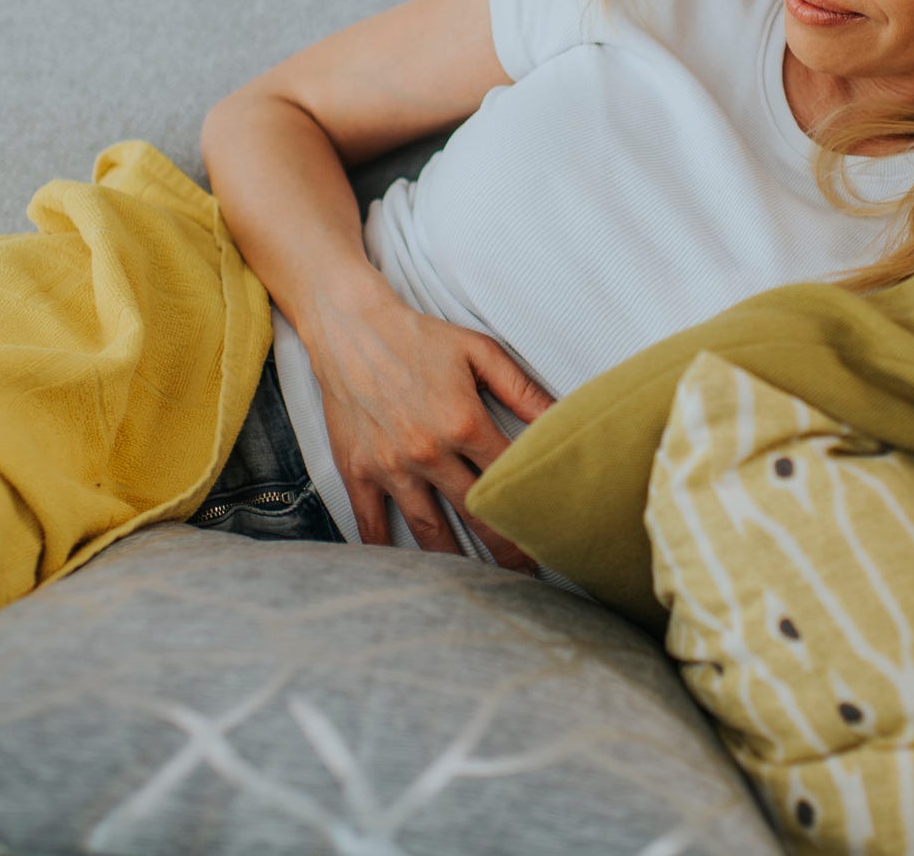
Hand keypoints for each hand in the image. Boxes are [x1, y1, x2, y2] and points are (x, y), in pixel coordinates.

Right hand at [302, 292, 551, 572]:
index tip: (549, 534)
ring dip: (455, 561)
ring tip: (479, 586)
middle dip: (504, 549)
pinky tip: (408, 574)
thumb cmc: (419, 337)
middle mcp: (428, 451)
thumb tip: (563, 417)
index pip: (508, 479)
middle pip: (475, 513)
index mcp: (464, 422)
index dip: (531, 508)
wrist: (350, 326)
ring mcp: (390, 466)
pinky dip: (388, 552)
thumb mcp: (479, 352)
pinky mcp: (358, 471)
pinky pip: (372, 523)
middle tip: (526, 576)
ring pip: (429, 529)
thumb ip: (523, 390)